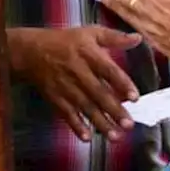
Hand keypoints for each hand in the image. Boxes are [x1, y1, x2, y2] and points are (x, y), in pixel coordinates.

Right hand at [8, 26, 141, 141]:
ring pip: (85, 107)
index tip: (135, 97)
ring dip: (100, 122)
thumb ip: (115, 37)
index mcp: (89, 54)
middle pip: (98, 93)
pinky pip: (67, 114)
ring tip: (115, 136)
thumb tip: (138, 38)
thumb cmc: (65, 41)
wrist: (31, 51)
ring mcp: (66, 87)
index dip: (122, 83)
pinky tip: (87, 137)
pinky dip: (76, 126)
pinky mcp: (55, 98)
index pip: (108, 70)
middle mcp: (78, 71)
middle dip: (113, 110)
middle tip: (128, 124)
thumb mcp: (90, 32)